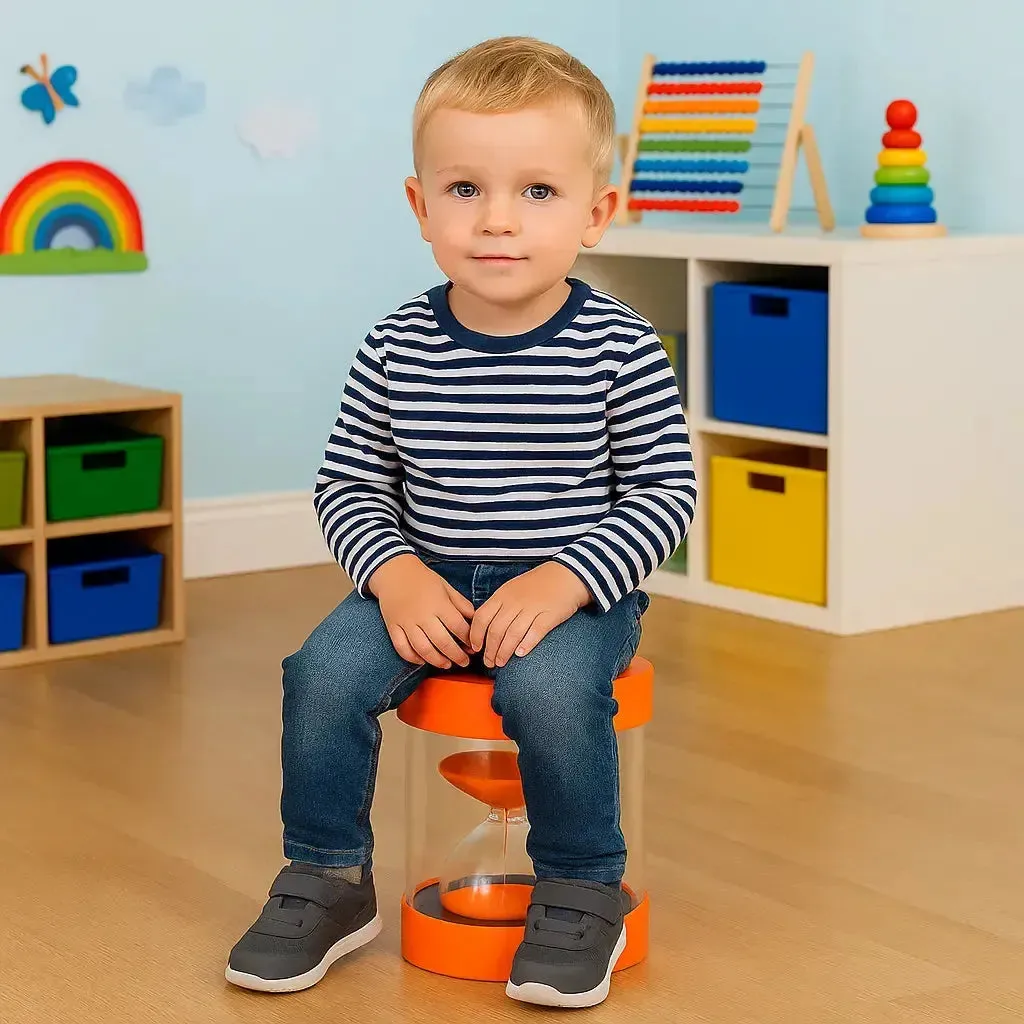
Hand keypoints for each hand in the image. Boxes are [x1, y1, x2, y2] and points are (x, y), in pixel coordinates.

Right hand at [368, 554, 474, 669]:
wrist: (394, 572)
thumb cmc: (423, 579)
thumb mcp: (446, 587)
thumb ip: (461, 603)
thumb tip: (475, 619)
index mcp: (438, 603)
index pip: (457, 626)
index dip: (467, 639)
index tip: (474, 646)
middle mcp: (422, 614)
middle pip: (442, 642)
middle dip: (456, 655)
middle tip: (464, 662)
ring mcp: (406, 622)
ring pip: (422, 649)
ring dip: (437, 660)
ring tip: (447, 665)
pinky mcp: (392, 627)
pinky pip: (402, 648)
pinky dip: (412, 658)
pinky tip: (423, 661)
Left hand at [470, 561, 590, 668]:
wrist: (566, 575)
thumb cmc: (537, 585)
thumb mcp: (512, 588)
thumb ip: (498, 605)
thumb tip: (483, 627)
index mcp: (503, 594)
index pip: (482, 617)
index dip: (476, 635)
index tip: (475, 648)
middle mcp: (515, 601)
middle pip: (496, 630)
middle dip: (490, 650)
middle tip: (489, 662)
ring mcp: (533, 607)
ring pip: (513, 634)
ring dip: (504, 652)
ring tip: (501, 663)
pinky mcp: (550, 614)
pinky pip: (535, 632)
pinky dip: (526, 644)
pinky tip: (520, 654)